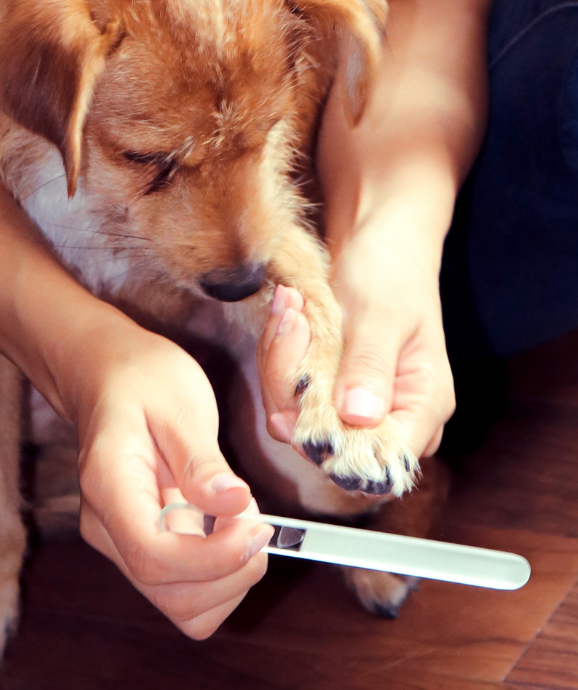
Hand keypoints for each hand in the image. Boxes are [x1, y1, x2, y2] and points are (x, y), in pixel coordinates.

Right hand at [65, 315, 273, 638]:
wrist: (108, 375)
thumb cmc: (141, 378)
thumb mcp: (177, 402)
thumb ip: (202, 460)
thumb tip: (234, 504)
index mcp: (108, 484)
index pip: (152, 557)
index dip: (213, 559)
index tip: (255, 527)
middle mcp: (107, 525)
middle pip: (168, 594)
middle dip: (230, 571)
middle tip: (257, 517)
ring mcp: (121, 540)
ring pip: (181, 604)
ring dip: (229, 577)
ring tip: (242, 517)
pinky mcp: (143, 545)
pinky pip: (186, 588)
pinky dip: (222, 573)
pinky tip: (229, 527)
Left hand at [256, 225, 453, 461]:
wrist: (380, 239)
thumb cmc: (391, 270)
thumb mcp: (382, 315)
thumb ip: (370, 367)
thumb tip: (357, 419)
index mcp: (422, 406)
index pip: (374, 460)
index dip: (328, 443)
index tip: (293, 402)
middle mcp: (388, 416)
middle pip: (323, 439)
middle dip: (293, 384)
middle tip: (292, 320)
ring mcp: (353, 404)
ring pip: (295, 414)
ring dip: (280, 361)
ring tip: (290, 307)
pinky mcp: (325, 388)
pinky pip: (286, 390)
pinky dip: (278, 354)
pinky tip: (287, 314)